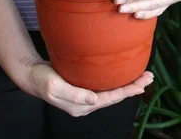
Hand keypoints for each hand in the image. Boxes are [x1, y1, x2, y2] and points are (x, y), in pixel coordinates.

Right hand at [24, 58, 153, 116]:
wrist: (31, 74)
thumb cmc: (42, 79)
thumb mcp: (55, 86)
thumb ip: (74, 94)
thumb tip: (94, 100)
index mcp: (81, 106)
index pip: (109, 99)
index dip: (126, 91)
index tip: (141, 85)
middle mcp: (86, 104)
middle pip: (114, 97)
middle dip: (132, 88)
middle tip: (149, 77)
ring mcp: (85, 98)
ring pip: (111, 92)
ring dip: (126, 85)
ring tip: (142, 77)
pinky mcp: (83, 89)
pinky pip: (104, 87)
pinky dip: (116, 82)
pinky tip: (122, 76)